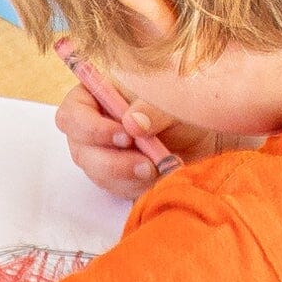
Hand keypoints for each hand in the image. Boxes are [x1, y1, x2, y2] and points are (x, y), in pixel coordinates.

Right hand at [56, 79, 216, 198]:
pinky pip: (116, 186)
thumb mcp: (173, 95)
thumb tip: (132, 123)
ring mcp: (104, 151)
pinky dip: (137, 185)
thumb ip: (152, 106)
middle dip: (112, 161)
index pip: (72, 114)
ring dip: (127, 176)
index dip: (90, 129)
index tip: (124, 136)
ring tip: (160, 168)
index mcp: (98, 95)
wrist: (208, 127)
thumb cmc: (186, 100)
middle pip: (80, 150)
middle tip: (145, 163)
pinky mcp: (119, 173)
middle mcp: (94, 124)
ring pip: (97, 172)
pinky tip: (160, 175)